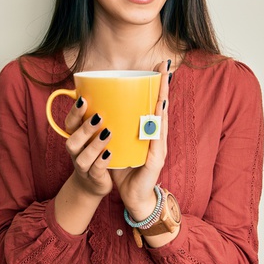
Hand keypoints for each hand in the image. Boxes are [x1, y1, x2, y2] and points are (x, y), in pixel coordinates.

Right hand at [63, 97, 113, 197]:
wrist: (94, 185)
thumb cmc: (97, 153)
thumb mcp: (94, 136)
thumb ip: (98, 119)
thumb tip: (111, 93)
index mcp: (76, 139)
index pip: (69, 124)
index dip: (74, 113)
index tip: (83, 100)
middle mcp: (76, 152)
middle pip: (72, 141)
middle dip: (84, 128)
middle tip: (99, 117)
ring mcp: (83, 167)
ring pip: (82, 158)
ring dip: (94, 145)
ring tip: (108, 133)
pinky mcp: (94, 178)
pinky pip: (95, 171)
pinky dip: (101, 162)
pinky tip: (110, 154)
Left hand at [110, 59, 170, 219]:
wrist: (134, 197)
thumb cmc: (127, 171)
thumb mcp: (119, 146)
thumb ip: (114, 130)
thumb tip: (99, 111)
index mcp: (148, 133)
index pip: (152, 105)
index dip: (155, 86)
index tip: (156, 66)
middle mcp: (156, 137)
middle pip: (161, 106)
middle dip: (162, 86)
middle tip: (164, 65)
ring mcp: (158, 147)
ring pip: (161, 118)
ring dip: (162, 99)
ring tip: (163, 82)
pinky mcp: (156, 159)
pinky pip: (157, 138)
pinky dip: (158, 122)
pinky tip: (158, 109)